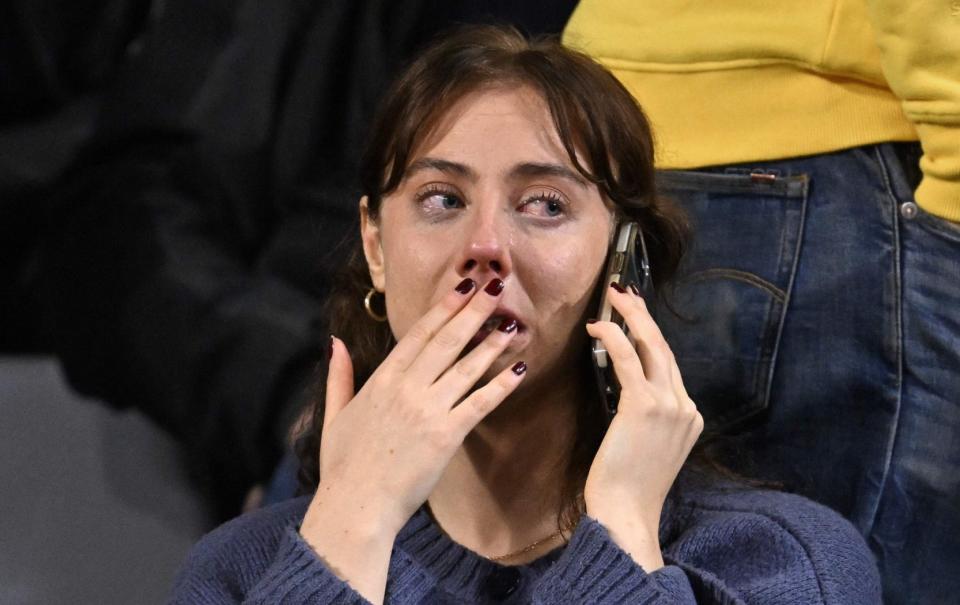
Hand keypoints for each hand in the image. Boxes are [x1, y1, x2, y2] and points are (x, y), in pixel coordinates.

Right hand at [299, 278, 525, 602]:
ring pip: (466, 368)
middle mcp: (406, 388)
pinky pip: (479, 404)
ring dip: (492, 343)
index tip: (461, 286)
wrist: (356, 506)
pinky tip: (519, 370)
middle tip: (495, 286)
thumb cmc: (343, 465)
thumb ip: (340, 376)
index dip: (443, 308)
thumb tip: (336, 343)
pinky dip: (500, 386)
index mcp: (381, 380)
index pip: (418, 334)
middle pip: (446, 341)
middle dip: (472, 311)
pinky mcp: (446, 436)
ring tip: (512, 322)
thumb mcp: (335, 414)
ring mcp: (427, 410)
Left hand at [583, 283, 702, 570]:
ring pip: (652, 346)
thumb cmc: (627, 488)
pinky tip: (597, 326)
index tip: (633, 318)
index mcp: (690, 417)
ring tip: (612, 298)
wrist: (627, 514)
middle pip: (665, 349)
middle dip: (643, 317)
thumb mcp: (649, 449)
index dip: (650, 338)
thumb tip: (628, 398)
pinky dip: (614, 336)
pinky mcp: (645, 406)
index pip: (670, 367)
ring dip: (631, 316)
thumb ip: (648, 421)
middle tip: (622, 294)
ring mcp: (670, 405)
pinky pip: (629, 358)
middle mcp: (686, 407)